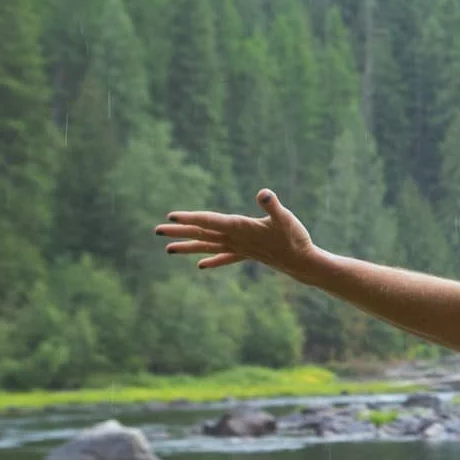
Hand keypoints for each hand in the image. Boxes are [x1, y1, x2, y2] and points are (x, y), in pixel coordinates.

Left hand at [154, 190, 320, 278]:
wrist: (302, 263)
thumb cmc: (295, 238)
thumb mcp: (285, 218)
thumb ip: (272, 206)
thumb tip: (263, 193)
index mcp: (240, 228)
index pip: (210, 221)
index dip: (191, 218)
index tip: (171, 217)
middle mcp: (235, 240)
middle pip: (202, 234)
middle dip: (179, 232)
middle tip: (156, 231)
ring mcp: (240, 249)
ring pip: (208, 247)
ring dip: (188, 247)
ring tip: (167, 249)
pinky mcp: (247, 254)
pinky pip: (225, 258)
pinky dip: (212, 260)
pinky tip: (200, 265)